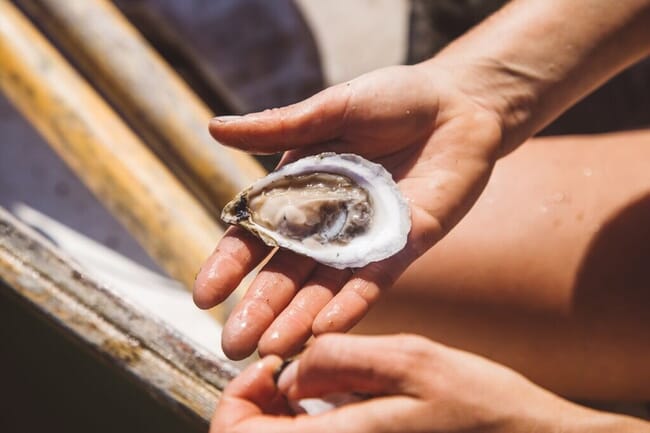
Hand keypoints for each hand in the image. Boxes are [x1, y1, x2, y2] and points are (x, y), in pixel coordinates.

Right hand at [194, 64, 502, 358]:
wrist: (458, 104)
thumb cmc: (391, 98)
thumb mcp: (329, 109)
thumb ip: (278, 128)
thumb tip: (214, 129)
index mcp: (299, 191)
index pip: (256, 235)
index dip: (229, 265)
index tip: (203, 297)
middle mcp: (325, 223)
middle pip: (285, 272)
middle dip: (258, 308)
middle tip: (232, 345)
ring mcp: (363, 239)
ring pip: (324, 287)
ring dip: (298, 319)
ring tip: (272, 351)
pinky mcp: (403, 245)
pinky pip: (373, 280)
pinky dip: (350, 304)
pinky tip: (325, 331)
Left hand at [211, 334, 645, 432]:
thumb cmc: (479, 406)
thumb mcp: (409, 359)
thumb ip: (339, 359)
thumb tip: (289, 370)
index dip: (236, 400)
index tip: (265, 367)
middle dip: (255, 406)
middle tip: (284, 370)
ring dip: (279, 416)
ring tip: (310, 381)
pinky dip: (306, 424)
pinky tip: (331, 400)